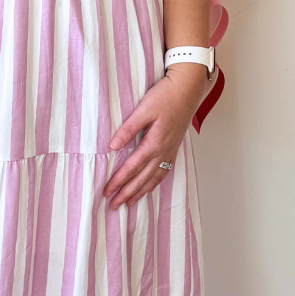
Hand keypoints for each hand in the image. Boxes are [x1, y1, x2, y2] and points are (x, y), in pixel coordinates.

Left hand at [103, 63, 209, 210]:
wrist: (188, 90)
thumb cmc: (166, 96)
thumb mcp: (144, 110)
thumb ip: (128, 129)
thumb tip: (112, 146)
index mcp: (154, 143)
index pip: (132, 168)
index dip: (118, 181)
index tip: (106, 192)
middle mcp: (163, 151)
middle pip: (142, 178)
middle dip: (127, 193)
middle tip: (113, 205)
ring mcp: (170, 151)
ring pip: (154, 178)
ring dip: (140, 192)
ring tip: (129, 203)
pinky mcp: (173, 148)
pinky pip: (163, 171)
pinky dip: (154, 183)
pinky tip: (149, 187)